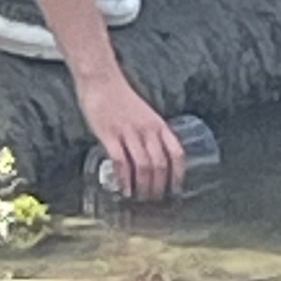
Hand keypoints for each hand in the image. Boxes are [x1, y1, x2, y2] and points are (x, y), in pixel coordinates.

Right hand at [74, 69, 184, 200]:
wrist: (102, 81)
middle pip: (160, 164)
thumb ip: (151, 132)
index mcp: (158, 124)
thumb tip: (155, 155)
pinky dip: (124, 179)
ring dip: (143, 187)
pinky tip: (124, 189)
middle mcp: (147, 130)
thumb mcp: (145, 114)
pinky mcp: (110, 135)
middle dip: (159, 187)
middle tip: (155, 200)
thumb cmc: (122, 98)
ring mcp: (128, 133)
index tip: (176, 189)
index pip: (176, 152)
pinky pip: (121, 162)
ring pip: (143, 166)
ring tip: (140, 198)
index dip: (179, 174)